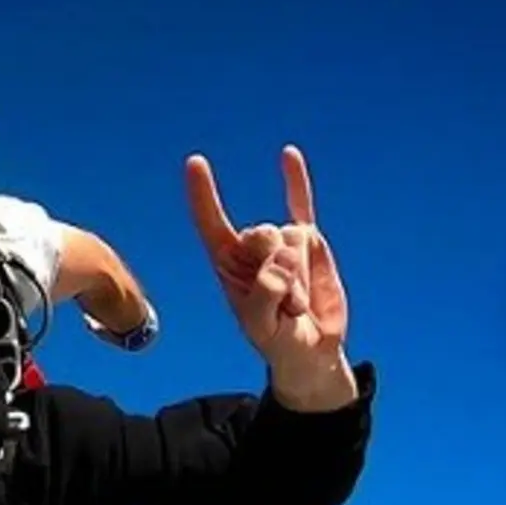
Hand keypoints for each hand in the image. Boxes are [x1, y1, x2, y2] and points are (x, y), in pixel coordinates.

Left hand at [186, 145, 349, 376]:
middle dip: (279, 270)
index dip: (204, 195)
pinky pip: (301, 205)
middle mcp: (249, 248)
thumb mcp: (262, 326)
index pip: (210, 223)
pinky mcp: (308, 243)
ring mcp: (279, 242)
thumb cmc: (277, 339)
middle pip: (262, 233)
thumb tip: (284, 253)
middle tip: (285, 307)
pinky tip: (288, 154)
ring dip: (300, 277)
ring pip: (292, 238)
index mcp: (226, 264)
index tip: (196, 162)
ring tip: (297, 305)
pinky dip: (296, 181)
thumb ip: (266, 291)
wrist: (309, 350)